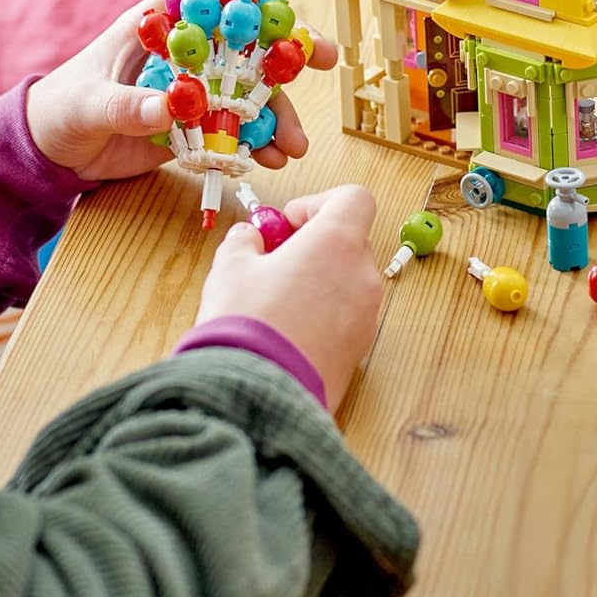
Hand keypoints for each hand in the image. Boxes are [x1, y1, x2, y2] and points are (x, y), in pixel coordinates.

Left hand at [25, 0, 337, 181]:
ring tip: (296, 142)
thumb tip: (167, 110)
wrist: (53, 152)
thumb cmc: (62, 108)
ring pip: (251, 88)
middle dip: (289, 44)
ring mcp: (197, 87)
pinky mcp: (199, 124)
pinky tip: (273, 159)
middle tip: (323, 56)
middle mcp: (186, 50)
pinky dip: (260, 144)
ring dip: (281, 111)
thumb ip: (125, 106)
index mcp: (157, 23)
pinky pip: (239, 130)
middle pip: (247, 35)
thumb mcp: (87, 105)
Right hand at [194, 183, 381, 409]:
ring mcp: (366, 316)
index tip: (288, 222)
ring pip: (349, 282)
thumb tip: (248, 238)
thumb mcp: (230, 269)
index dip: (319, 203)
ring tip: (276, 301)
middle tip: (275, 261)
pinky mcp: (360, 351)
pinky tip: (286, 332)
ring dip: (319, 281)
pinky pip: (347, 318)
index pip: (354, 198)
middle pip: (350, 242)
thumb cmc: (246, 325)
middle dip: (314, 245)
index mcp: (337, 242)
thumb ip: (243, 243)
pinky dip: (324, 315)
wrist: (257, 397)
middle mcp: (362, 275)